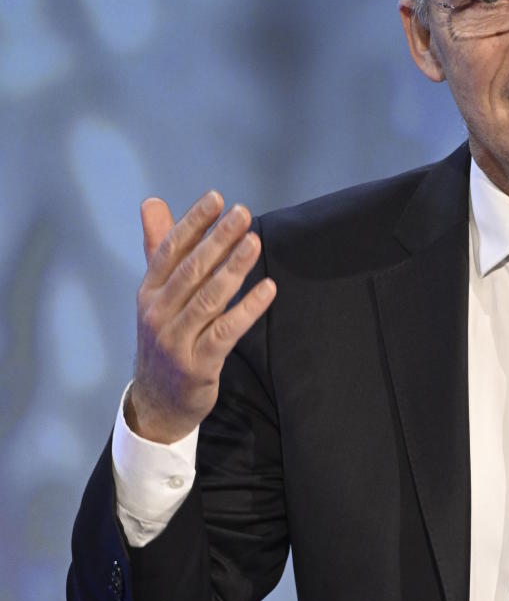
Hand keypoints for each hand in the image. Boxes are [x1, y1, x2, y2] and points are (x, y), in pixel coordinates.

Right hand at [128, 192, 276, 443]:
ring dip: (233, 268)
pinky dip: (248, 308)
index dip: (193, 223)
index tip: (217, 198)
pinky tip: (269, 288)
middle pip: (190, 270)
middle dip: (217, 239)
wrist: (157, 403)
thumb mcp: (157, 295)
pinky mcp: (198, 364)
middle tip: (242, 213)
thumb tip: (152, 202)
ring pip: (209, 298)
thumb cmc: (165, 338)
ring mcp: (176, 340)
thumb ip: (158, 247)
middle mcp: (158, 314)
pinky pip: (226, 331)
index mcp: (148, 293)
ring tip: (255, 241)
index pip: (169, 250)